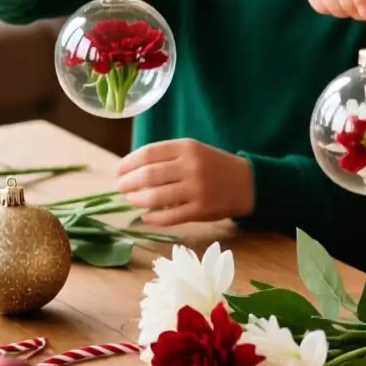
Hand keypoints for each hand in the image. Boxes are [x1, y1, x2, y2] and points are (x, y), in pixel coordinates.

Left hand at [116, 139, 253, 225]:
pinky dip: (152, 218)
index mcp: (187, 147)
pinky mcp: (200, 210)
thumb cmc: (213, 165)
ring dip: (137, 200)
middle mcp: (191, 166)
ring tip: (132, 200)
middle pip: (148, 175)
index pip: (148, 153)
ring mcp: (196, 189)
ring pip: (155, 197)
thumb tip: (131, 169)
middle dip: (128, 183)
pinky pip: (168, 217)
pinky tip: (146, 216)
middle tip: (121, 187)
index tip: (118, 171)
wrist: (246, 183)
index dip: (128, 163)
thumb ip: (167, 157)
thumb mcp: (193, 151)